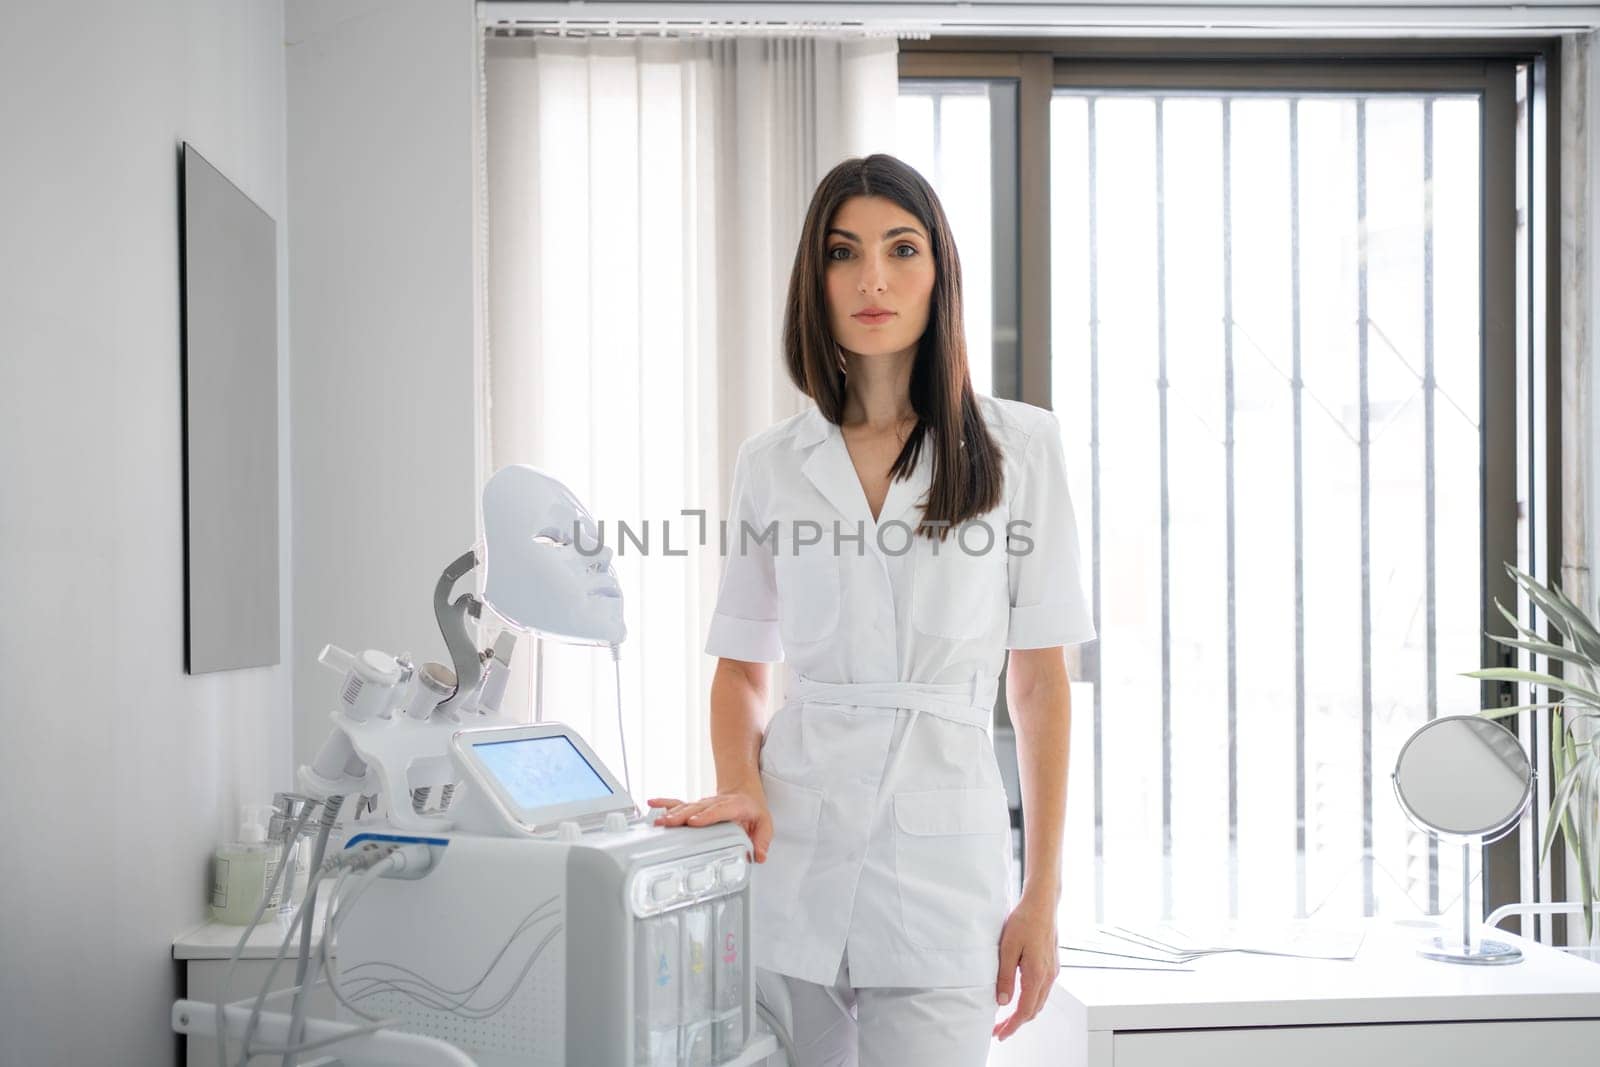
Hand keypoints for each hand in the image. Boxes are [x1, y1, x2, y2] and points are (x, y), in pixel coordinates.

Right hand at [646, 782, 773, 862]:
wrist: (744, 793)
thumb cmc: (752, 810)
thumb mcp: (764, 825)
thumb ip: (762, 841)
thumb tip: (758, 857)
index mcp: (733, 806)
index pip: (719, 810)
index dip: (706, 816)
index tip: (694, 822)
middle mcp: (715, 803)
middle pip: (697, 808)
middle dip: (682, 816)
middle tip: (669, 823)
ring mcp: (703, 804)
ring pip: (686, 807)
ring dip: (671, 813)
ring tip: (659, 821)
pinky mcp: (695, 807)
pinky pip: (678, 803)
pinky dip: (665, 803)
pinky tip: (652, 803)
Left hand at [992, 893, 1059, 1040]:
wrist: (1042, 904)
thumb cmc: (1024, 921)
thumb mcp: (1007, 948)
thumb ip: (1005, 977)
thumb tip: (1002, 1001)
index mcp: (1037, 975)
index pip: (1025, 1010)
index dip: (1012, 1025)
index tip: (1000, 1034)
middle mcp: (1048, 976)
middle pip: (1033, 1010)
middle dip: (1016, 1022)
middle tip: (999, 1029)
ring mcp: (1052, 971)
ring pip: (1039, 1001)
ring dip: (1024, 1012)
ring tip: (1007, 1016)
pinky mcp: (1051, 964)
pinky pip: (1043, 990)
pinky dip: (1031, 1000)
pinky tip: (1020, 997)